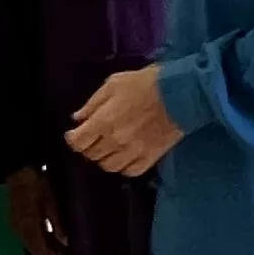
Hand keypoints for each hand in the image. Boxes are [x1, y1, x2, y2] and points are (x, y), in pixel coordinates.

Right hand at [5, 168, 66, 254]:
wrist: (19, 170)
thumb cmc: (37, 183)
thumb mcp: (51, 202)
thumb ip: (57, 223)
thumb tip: (65, 241)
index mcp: (28, 226)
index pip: (40, 250)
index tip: (68, 254)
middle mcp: (19, 229)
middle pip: (34, 250)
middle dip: (49, 252)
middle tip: (65, 249)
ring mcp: (15, 224)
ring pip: (30, 243)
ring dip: (43, 245)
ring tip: (58, 240)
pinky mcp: (14, 218)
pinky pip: (26, 235)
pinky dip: (37, 237)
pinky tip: (46, 230)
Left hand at [67, 66, 183, 175]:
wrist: (181, 92)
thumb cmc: (146, 82)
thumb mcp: (114, 83)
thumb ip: (92, 103)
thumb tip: (78, 118)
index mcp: (104, 122)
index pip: (77, 142)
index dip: (72, 138)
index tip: (74, 133)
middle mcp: (116, 141)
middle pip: (91, 155)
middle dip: (88, 146)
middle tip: (93, 137)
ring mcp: (134, 152)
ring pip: (109, 166)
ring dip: (104, 157)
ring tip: (108, 147)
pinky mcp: (151, 157)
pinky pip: (130, 171)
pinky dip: (124, 166)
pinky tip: (125, 156)